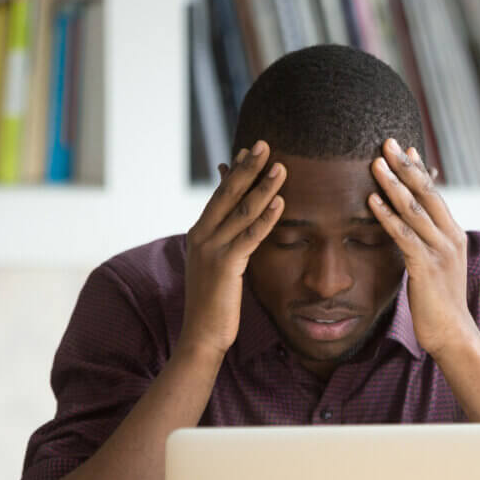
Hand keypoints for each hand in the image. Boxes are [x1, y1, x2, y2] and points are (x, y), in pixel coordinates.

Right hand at [177, 141, 285, 359]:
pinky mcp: (225, 266)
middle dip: (248, 167)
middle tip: (265, 144)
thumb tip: (238, 227)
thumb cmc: (214, 304)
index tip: (250, 151)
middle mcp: (202, 236)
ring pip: (242, 211)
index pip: (220, 195)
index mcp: (199, 233)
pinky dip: (266, 218)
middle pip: (228, 194)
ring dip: (263, 186)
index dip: (236, 172)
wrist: (201, 335)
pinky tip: (280, 203)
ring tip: (281, 167)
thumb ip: (226, 243)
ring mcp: (211, 249)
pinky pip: (249, 236)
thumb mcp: (216, 267)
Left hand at [368, 137, 478, 359]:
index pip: (435, 194)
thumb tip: (414, 227)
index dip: (419, 170)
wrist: (453, 335)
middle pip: (426, 193)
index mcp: (453, 234)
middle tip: (387, 142)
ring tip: (375, 164)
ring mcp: (440, 252)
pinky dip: (386, 216)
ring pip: (413, 210)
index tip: (405, 148)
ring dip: (392, 184)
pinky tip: (371, 202)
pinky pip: (403, 236)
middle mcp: (450, 237)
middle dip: (405, 166)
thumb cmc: (440, 303)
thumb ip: (429, 244)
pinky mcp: (425, 267)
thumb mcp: (438, 266)